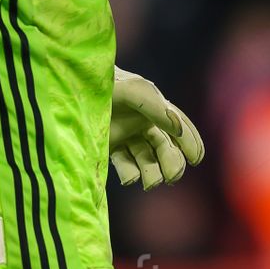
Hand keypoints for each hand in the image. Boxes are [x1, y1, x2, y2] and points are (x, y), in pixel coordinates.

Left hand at [109, 67, 205, 189]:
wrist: (73, 88)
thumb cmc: (107, 84)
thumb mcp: (135, 91)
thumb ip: (157, 108)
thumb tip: (177, 131)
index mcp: (154, 108)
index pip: (179, 127)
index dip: (190, 143)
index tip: (196, 159)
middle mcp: (142, 123)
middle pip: (165, 149)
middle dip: (173, 164)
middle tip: (172, 177)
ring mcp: (125, 136)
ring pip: (147, 160)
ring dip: (153, 174)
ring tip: (150, 183)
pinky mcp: (109, 147)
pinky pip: (125, 165)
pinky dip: (130, 175)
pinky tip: (129, 179)